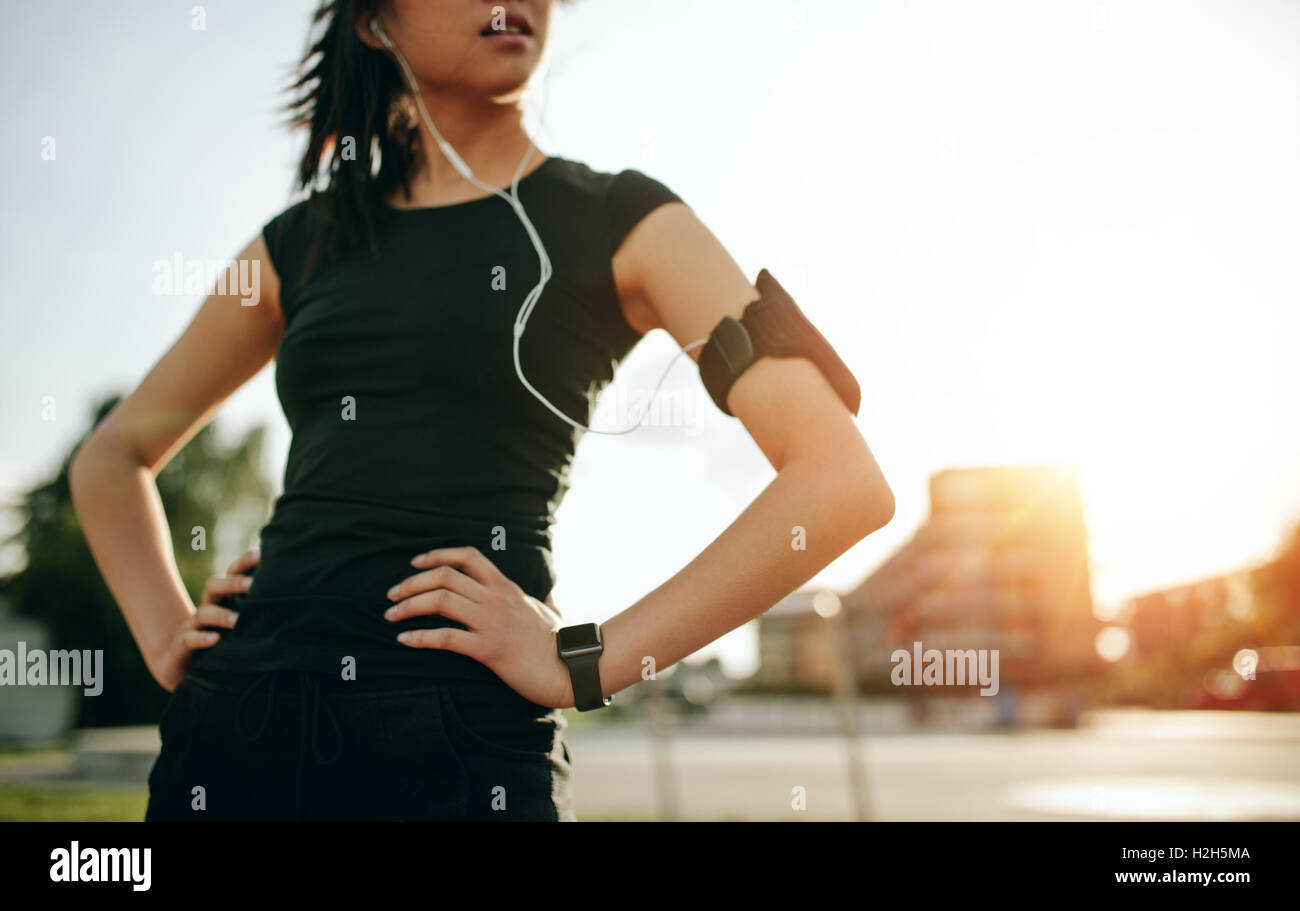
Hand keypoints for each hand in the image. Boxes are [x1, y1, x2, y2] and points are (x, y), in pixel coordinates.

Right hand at [150, 549, 255, 691]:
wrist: (181, 668)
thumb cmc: (222, 644)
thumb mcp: (240, 627)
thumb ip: (259, 614)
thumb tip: (294, 602)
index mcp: (222, 600)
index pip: (231, 575)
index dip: (243, 564)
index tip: (261, 556)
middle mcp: (207, 608)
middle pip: (213, 586)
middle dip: (232, 583)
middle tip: (251, 585)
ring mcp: (192, 626)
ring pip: (203, 613)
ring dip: (221, 615)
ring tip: (237, 621)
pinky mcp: (181, 646)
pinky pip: (189, 639)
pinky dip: (202, 638)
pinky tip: (215, 640)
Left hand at [385, 546, 574, 709]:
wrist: (572, 669)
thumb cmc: (560, 644)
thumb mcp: (550, 614)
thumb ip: (545, 603)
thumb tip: (550, 600)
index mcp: (506, 587)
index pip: (468, 557)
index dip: (438, 555)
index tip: (416, 563)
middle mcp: (497, 599)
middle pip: (444, 576)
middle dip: (411, 583)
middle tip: (392, 594)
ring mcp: (492, 622)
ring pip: (440, 601)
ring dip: (408, 606)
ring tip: (390, 616)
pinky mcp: (489, 649)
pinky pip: (446, 638)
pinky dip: (420, 637)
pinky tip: (405, 640)